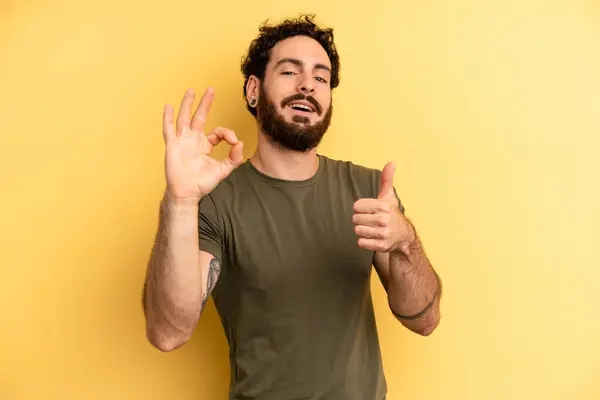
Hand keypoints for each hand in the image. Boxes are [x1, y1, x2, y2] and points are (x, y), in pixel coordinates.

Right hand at [163, 88, 243, 202]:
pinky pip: (169, 129)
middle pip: (200, 117)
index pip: (218, 132)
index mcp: (205, 145)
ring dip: (188, 104)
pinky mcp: (172, 145)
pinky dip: (168, 118)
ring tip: (191, 91)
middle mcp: (193, 140)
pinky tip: (168, 106)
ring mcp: (182, 141)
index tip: (233, 141)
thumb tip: (240, 144)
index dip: (227, 134)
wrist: (187, 193)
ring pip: (184, 118)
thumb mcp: (222, 170)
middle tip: (211, 90)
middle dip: (205, 103)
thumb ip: (233, 158)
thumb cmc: (202, 183)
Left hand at [353, 162, 414, 253]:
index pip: (356, 206)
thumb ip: (386, 179)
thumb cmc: (392, 213)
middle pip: (355, 219)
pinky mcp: (381, 246)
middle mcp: (383, 219)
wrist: (404, 236)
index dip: (361, 209)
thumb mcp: (389, 196)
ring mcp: (383, 234)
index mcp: (382, 206)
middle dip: (361, 220)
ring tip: (373, 229)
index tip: (371, 211)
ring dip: (363, 231)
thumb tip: (391, 162)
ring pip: (357, 230)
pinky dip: (365, 242)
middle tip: (372, 221)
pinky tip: (373, 238)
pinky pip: (361, 243)